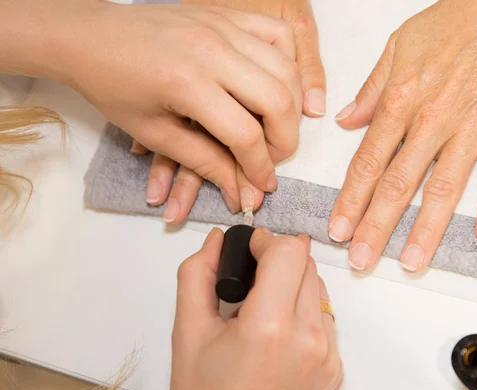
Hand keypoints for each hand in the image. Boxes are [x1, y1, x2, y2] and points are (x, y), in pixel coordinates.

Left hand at [1, 0, 301, 212]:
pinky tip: (280, 85)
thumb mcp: (154, 132)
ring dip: (292, 106)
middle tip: (273, 158)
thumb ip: (203, 162)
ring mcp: (223, 27)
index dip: (259, 167)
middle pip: (278, 100)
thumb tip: (240, 190)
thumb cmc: (113, 85)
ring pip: (285, 68)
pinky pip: (278, 34)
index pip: (245, 135)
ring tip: (278, 129)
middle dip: (285, 140)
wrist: (90, 36)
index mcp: (187, 84)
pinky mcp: (226, 16)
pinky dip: (288, 63)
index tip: (262, 185)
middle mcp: (212, 51)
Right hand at [171, 228, 342, 389]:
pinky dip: (304, 312)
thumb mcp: (188, 334)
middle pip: (306, 264)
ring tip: (263, 310)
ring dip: (293, 285)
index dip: (266, 242)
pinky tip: (279, 332)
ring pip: (318, 288)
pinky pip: (326, 318)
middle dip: (278, 261)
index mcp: (269, 327)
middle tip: (251, 281)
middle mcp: (309, 339)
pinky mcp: (335, 367)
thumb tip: (218, 241)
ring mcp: (327, 355)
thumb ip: (198, 275)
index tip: (250, 251)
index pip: (288, 252)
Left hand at [329, 0, 476, 270]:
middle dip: (376, 226)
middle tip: (362, 260)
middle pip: (397, 184)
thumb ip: (371, 90)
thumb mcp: (397, 47)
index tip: (338, 229)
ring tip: (411, 261)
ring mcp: (472, 127)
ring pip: (443, 187)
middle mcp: (431, 120)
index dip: (350, 200)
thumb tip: (345, 120)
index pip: (367, 163)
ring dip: (426, 229)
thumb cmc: (453, 22)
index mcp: (401, 102)